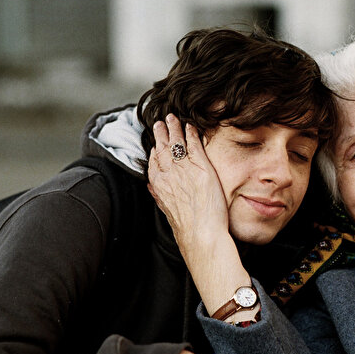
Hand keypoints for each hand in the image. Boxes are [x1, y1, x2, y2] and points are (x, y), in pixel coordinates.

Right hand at [146, 114, 250, 313]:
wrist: (202, 235)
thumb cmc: (187, 229)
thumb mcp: (166, 212)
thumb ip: (159, 196)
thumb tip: (153, 188)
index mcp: (159, 186)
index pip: (154, 161)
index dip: (154, 148)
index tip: (155, 141)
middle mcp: (169, 175)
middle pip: (162, 147)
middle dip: (161, 132)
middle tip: (161, 121)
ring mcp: (185, 170)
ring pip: (176, 142)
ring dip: (174, 128)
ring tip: (173, 118)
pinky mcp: (202, 168)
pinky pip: (194, 145)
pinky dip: (192, 134)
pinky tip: (191, 126)